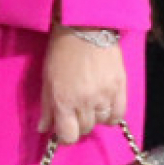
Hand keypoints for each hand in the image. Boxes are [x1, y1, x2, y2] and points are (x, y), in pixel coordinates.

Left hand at [38, 25, 126, 144]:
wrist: (85, 28)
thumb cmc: (61, 51)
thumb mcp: (47, 79)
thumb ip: (47, 107)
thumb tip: (43, 128)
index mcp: (63, 100)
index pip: (68, 136)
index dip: (65, 137)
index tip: (63, 130)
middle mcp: (85, 102)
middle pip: (84, 130)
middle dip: (77, 124)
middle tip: (74, 110)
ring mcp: (105, 95)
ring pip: (101, 122)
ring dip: (93, 117)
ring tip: (89, 103)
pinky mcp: (120, 88)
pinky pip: (118, 115)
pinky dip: (111, 115)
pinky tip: (104, 107)